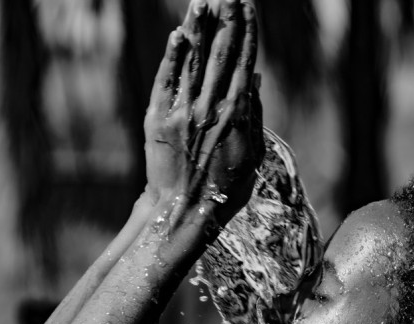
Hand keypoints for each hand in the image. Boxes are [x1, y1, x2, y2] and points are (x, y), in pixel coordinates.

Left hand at [143, 0, 263, 224]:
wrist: (183, 212)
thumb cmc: (223, 191)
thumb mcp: (253, 156)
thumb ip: (255, 115)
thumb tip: (254, 78)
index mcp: (239, 114)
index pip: (245, 60)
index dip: (247, 31)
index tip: (248, 6)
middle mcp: (213, 106)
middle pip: (222, 51)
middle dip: (227, 18)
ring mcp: (184, 110)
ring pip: (195, 58)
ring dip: (201, 26)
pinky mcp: (159, 117)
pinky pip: (167, 79)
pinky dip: (174, 54)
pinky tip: (180, 32)